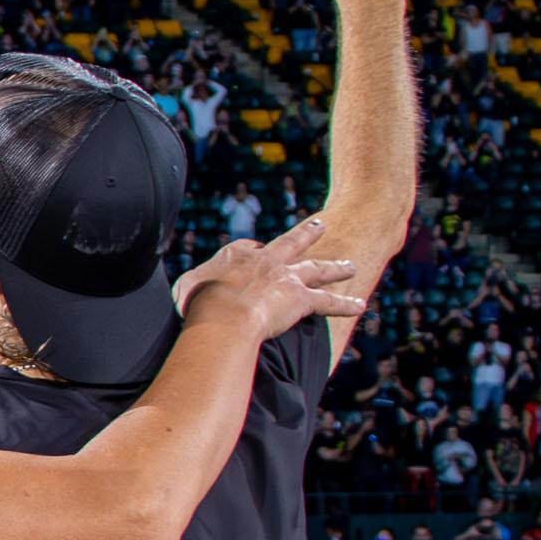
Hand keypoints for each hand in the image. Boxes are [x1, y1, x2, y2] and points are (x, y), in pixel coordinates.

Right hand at [175, 212, 364, 339]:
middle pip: (292, 243)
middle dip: (307, 234)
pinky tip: (360, 306)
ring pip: (317, 268)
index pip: (251, 250)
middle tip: (321, 225)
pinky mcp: (300, 298)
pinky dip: (344, 304)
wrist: (221, 315)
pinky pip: (328, 302)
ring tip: (350, 265)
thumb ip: (185, 288)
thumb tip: (180, 296)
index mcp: (237, 256)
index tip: (258, 257)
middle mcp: (266, 260)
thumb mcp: (183, 289)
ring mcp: (286, 277)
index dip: (256, 255)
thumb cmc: (197, 305)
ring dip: (336, 266)